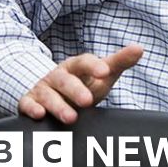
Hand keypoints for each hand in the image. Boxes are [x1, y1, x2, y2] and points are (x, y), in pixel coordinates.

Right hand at [18, 44, 143, 123]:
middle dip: (75, 90)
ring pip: (48, 95)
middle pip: (65, 80)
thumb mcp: (103, 74)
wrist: (55, 93)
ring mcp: (43, 88)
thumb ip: (120, 62)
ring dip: (58, 106)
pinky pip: (28, 104)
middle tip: (87, 101)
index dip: (94, 65)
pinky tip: (39, 114)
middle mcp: (58, 75)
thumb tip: (139, 48)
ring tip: (71, 118)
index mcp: (76, 66)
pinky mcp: (30, 101)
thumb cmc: (84, 83)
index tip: (105, 71)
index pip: (85, 62)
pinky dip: (32, 108)